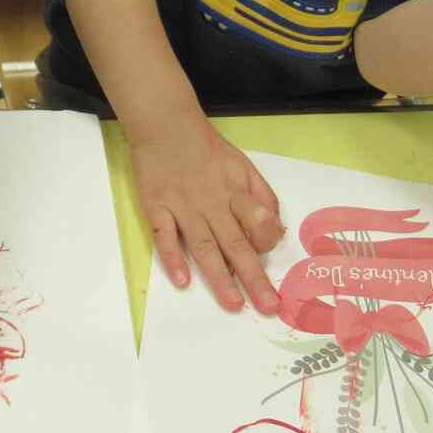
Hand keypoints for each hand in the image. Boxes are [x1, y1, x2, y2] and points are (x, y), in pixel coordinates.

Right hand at [127, 110, 283, 313]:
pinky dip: (172, 257)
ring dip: (218, 276)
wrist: (166, 125)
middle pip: (236, 242)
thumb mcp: (244, 167)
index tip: (270, 264)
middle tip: (268, 306)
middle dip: (254, 277)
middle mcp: (213, 201)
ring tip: (233, 304)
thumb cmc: (208, 150)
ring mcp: (183, 205)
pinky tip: (182, 280)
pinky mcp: (156, 205)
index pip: (259, 222)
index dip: (266, 243)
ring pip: (203, 244)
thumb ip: (262, 198)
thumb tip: (276, 232)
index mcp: (237, 191)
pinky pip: (164, 235)